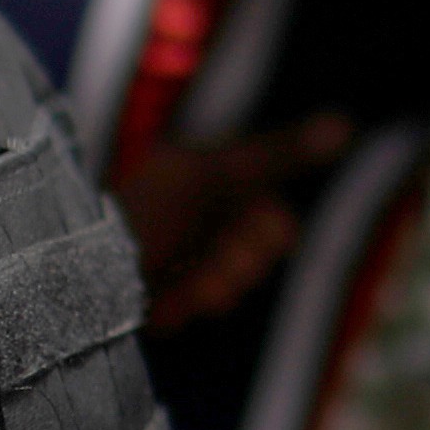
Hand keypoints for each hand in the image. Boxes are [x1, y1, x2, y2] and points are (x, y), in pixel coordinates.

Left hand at [116, 114, 351, 331]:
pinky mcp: (165, 290)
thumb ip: (280, 154)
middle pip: (257, 256)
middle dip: (236, 264)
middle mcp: (202, 215)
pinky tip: (160, 298)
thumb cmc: (150, 210)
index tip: (245, 228)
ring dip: (208, 287)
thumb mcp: (217, 174)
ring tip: (176, 282)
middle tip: (208, 261)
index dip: (264, 232)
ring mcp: (184, 255)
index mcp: (213, 180)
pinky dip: (183, 304)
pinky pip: (198, 306)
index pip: (276, 221)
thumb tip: (345, 124)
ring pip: (230, 286)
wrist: (84, 267)